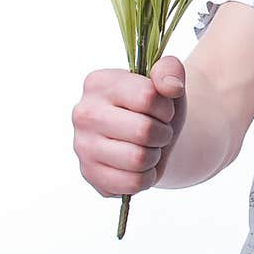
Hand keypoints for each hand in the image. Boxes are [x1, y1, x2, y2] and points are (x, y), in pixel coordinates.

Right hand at [72, 56, 186, 197]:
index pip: (148, 97)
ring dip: (155, 155)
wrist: (148, 139)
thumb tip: (171, 87)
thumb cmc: (155, 107)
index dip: (165, 107)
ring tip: (148, 147)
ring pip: (138, 159)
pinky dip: (146, 177)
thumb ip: (171, 70)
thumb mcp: (167, 83)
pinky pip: (132, 183)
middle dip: (162, 133)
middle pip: (144, 130)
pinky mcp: (89, 174)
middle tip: (158, 131)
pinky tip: (140, 166)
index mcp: (98, 82)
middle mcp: (83, 113)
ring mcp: (82, 146)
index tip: (162, 109)